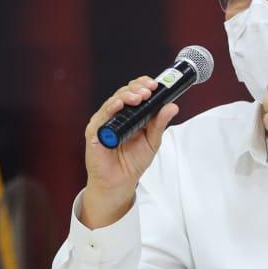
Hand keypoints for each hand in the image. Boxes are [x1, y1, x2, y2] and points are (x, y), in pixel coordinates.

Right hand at [80, 76, 179, 228]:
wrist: (119, 183)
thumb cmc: (132, 162)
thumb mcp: (152, 141)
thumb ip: (159, 124)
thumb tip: (172, 106)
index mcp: (130, 114)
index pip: (135, 92)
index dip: (144, 85)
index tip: (156, 85)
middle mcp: (116, 115)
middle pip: (124, 93)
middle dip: (137, 88)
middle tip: (149, 90)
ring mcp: (104, 121)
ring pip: (114, 100)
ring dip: (127, 95)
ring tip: (139, 97)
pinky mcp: (95, 131)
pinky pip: (102, 116)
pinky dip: (111, 108)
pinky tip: (120, 104)